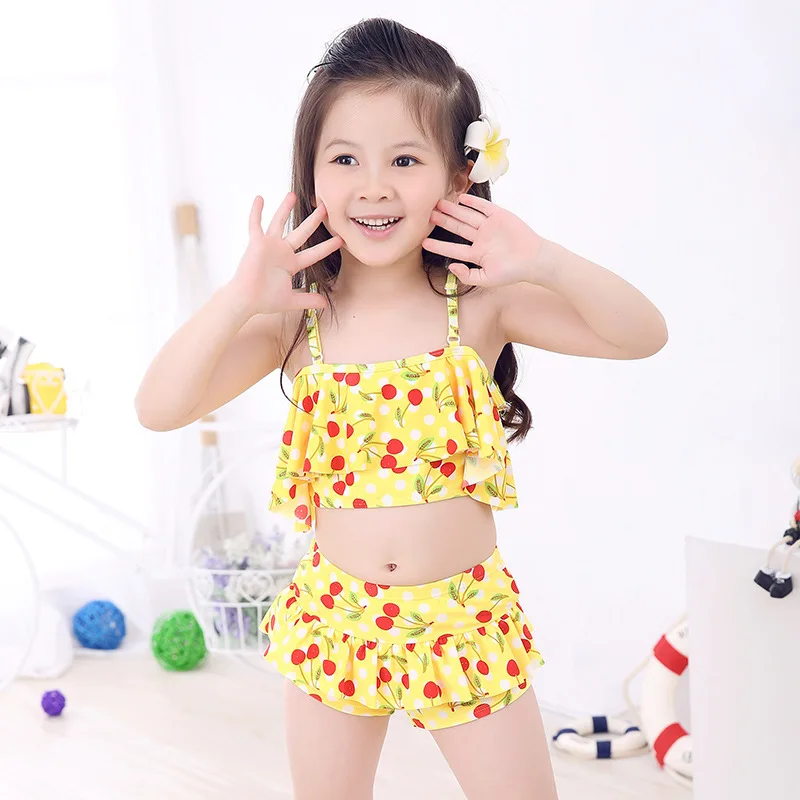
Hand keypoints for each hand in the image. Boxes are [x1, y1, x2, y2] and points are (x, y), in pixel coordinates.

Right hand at [229, 192, 342, 314]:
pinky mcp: (256, 244)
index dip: (327, 247)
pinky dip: (257, 211)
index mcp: (292, 264)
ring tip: (293, 194)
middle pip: (302, 233)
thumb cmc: (265, 300)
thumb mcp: (291, 300)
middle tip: (325, 207)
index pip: (314, 253)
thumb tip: (325, 304)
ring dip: (285, 209)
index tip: (340, 239)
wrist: (246, 300)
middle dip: (314, 221)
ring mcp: (269, 246)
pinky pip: (255, 224)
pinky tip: (260, 198)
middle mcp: (282, 252)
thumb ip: (308, 300)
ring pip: (279, 223)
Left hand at [423, 194, 545, 286]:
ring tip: (439, 203)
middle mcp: (480, 238)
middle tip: (428, 214)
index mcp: (476, 254)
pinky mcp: (500, 216)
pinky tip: (461, 198)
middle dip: (443, 221)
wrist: (534, 260)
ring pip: (467, 216)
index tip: (423, 242)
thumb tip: (451, 267)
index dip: (438, 245)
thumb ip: (468, 275)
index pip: (453, 248)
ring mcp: (489, 226)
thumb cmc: (512, 272)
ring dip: (453, 209)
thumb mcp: (487, 279)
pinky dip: (473, 202)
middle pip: (457, 227)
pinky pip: (483, 207)